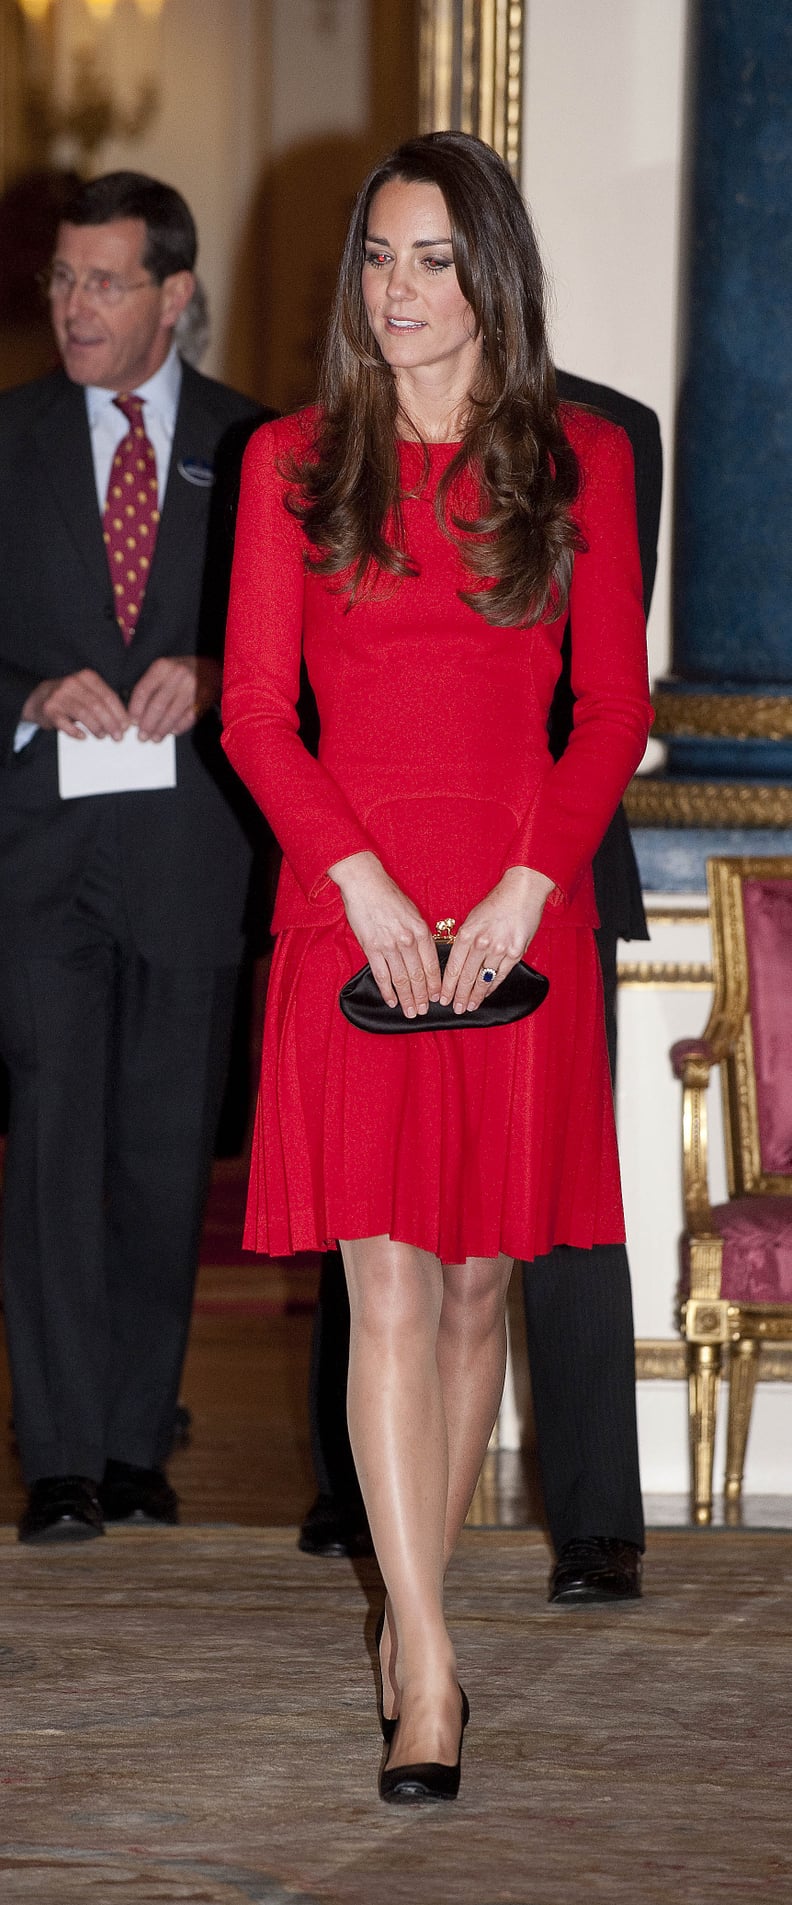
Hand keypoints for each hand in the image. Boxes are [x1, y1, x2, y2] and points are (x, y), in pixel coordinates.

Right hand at [21, 669, 129, 740]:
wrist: (39, 698)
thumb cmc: (70, 698)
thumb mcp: (87, 692)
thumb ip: (104, 702)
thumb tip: (124, 721)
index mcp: (86, 677)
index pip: (108, 695)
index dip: (119, 713)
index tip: (126, 726)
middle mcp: (72, 683)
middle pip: (97, 705)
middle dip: (110, 723)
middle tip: (118, 736)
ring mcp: (59, 696)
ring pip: (83, 714)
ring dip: (96, 728)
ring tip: (103, 736)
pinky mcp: (49, 710)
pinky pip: (65, 723)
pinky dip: (75, 732)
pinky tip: (83, 737)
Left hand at [128, 656, 221, 741]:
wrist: (211, 668)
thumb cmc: (182, 673)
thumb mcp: (164, 671)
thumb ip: (150, 687)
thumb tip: (137, 714)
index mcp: (163, 667)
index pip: (143, 690)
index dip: (136, 709)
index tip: (133, 722)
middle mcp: (177, 675)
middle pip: (157, 705)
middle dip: (148, 724)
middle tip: (142, 736)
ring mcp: (192, 688)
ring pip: (172, 714)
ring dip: (162, 730)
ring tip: (155, 738)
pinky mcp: (204, 699)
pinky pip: (188, 718)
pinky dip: (179, 727)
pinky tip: (172, 732)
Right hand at [328, 851, 441, 1017]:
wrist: (365, 884)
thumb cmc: (389, 896)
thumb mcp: (413, 912)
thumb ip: (420, 934)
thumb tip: (425, 955)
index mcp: (421, 930)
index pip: (432, 965)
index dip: (435, 985)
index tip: (437, 998)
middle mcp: (407, 940)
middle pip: (418, 976)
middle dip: (422, 997)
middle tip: (423, 1011)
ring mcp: (389, 945)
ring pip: (401, 979)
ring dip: (407, 998)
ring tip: (410, 1012)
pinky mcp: (371, 948)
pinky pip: (381, 975)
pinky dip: (387, 991)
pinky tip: (392, 1001)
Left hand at [440, 866, 554, 1013]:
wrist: (522, 892)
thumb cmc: (496, 903)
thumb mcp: (472, 918)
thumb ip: (465, 939)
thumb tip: (458, 961)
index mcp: (467, 933)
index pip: (453, 966)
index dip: (447, 986)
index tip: (443, 998)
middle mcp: (481, 943)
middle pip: (466, 976)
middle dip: (459, 995)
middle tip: (455, 1008)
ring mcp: (499, 949)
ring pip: (483, 979)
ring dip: (476, 995)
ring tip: (470, 1006)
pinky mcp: (515, 953)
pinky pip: (500, 975)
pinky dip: (492, 986)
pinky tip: (486, 994)